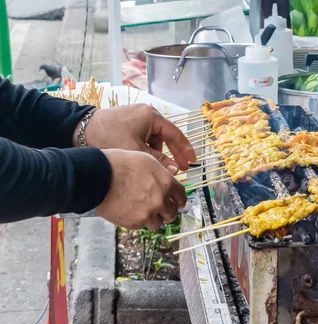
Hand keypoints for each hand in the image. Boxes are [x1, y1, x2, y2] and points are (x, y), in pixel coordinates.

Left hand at [76, 105, 196, 173]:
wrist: (80, 129)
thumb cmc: (109, 136)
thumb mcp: (136, 151)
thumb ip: (158, 160)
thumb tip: (175, 170)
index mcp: (152, 116)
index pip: (175, 134)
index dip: (185, 149)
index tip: (192, 162)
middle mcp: (147, 114)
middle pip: (167, 136)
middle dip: (174, 153)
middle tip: (182, 168)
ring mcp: (138, 118)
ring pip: (156, 139)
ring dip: (159, 153)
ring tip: (162, 167)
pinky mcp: (130, 123)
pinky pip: (145, 138)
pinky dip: (148, 149)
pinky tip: (146, 160)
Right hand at [96, 149, 186, 229]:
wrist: (98, 176)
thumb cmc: (119, 164)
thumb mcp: (146, 160)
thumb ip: (161, 174)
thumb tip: (167, 182)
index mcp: (166, 183)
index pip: (181, 197)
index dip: (179, 200)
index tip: (178, 203)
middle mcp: (160, 200)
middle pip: (172, 213)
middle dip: (167, 212)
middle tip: (160, 210)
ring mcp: (148, 213)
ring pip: (158, 223)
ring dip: (153, 218)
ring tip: (143, 211)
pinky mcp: (134, 222)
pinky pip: (142, 226)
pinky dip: (138, 221)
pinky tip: (130, 212)